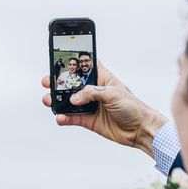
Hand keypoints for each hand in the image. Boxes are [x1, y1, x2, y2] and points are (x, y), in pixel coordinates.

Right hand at [42, 61, 166, 158]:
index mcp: (103, 78)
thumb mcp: (113, 94)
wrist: (140, 129)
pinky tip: (60, 117)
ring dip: (57, 101)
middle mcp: (95, 91)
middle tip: (47, 82)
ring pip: (69, 102)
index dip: (74, 62)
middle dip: (59, 83)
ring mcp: (91, 106)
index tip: (59, 58)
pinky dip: (64, 118)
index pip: (86, 66)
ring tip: (49, 101)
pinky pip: (73, 118)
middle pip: (73, 84)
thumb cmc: (133, 107)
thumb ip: (92, 93)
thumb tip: (74, 98)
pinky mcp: (89, 120)